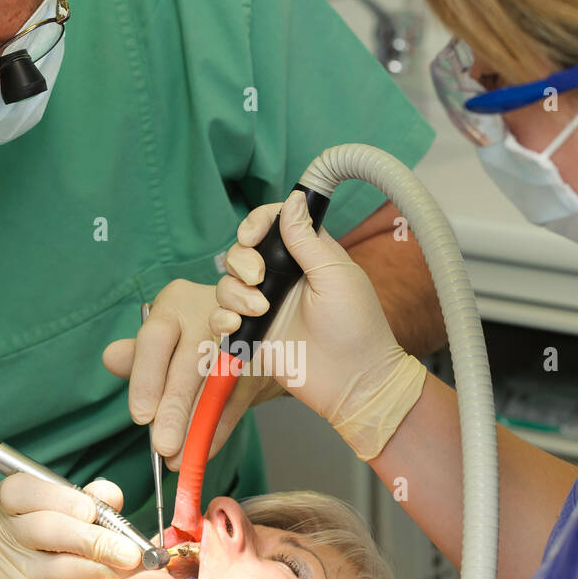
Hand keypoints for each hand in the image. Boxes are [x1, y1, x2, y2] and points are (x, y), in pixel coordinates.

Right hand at [0, 476, 141, 578]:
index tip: (92, 511)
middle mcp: (1, 536)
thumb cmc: (45, 557)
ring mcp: (7, 573)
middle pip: (45, 528)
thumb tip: (111, 495)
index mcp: (10, 507)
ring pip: (59, 565)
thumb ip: (88, 503)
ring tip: (125, 571)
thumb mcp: (63, 524)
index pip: (22, 490)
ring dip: (100, 568)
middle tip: (129, 552)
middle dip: (94, 539)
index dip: (61, 498)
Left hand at [102, 279, 279, 470]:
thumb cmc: (194, 338)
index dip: (147, 378)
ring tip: (180, 458)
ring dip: (198, 426)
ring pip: (217, 386)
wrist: (252, 333)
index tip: (141, 416)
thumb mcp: (163, 341)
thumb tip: (111, 358)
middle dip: (176, 409)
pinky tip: (202, 451)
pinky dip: (218, 430)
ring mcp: (242, 335)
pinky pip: (237, 402)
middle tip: (163, 445)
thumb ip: (138, 355)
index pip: (156, 338)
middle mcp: (210, 312)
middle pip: (190, 364)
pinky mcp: (263, 362)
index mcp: (177, 303)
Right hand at [212, 191, 426, 459]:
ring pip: (226, 284)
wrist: (353, 380)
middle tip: (259, 279)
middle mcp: (282, 278)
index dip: (256, 223)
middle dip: (241, 261)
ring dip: (235, 294)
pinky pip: (221, 317)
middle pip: (241, 252)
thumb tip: (294, 198)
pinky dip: (221, 318)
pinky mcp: (253, 334)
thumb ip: (306, 238)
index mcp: (306, 255)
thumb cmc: (356, 326)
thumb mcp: (334, 273)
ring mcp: (265, 306)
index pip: (272, 224)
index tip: (251, 235)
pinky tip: (238, 326)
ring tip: (261, 310)